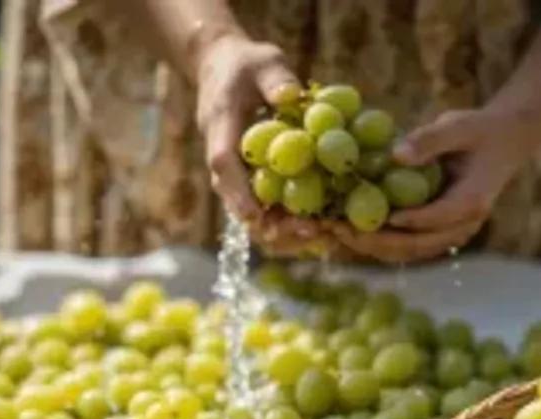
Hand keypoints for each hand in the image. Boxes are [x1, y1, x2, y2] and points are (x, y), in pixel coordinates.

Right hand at [194, 33, 326, 252]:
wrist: (224, 69)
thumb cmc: (246, 64)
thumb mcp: (263, 61)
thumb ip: (276, 79)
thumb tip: (292, 95)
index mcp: (220, 126)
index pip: (223, 163)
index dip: (238, 192)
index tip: (256, 216)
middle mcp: (223, 156)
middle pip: (236, 201)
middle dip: (268, 223)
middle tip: (308, 231)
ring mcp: (235, 171)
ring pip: (249, 212)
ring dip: (281, 229)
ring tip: (319, 236)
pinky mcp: (249, 178)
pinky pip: (264, 206)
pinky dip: (288, 220)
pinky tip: (320, 226)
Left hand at [331, 106, 539, 262]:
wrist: (502, 143)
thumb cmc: (478, 130)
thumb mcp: (458, 126)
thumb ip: (429, 140)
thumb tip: (395, 155)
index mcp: (471, 203)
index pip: (433, 219)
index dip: (401, 221)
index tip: (368, 218)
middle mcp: (463, 227)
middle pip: (416, 245)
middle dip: (375, 240)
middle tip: (338, 228)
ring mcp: (451, 234)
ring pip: (408, 251)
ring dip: (371, 245)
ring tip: (335, 231)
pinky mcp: (438, 233)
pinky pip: (406, 245)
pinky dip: (378, 240)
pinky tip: (349, 229)